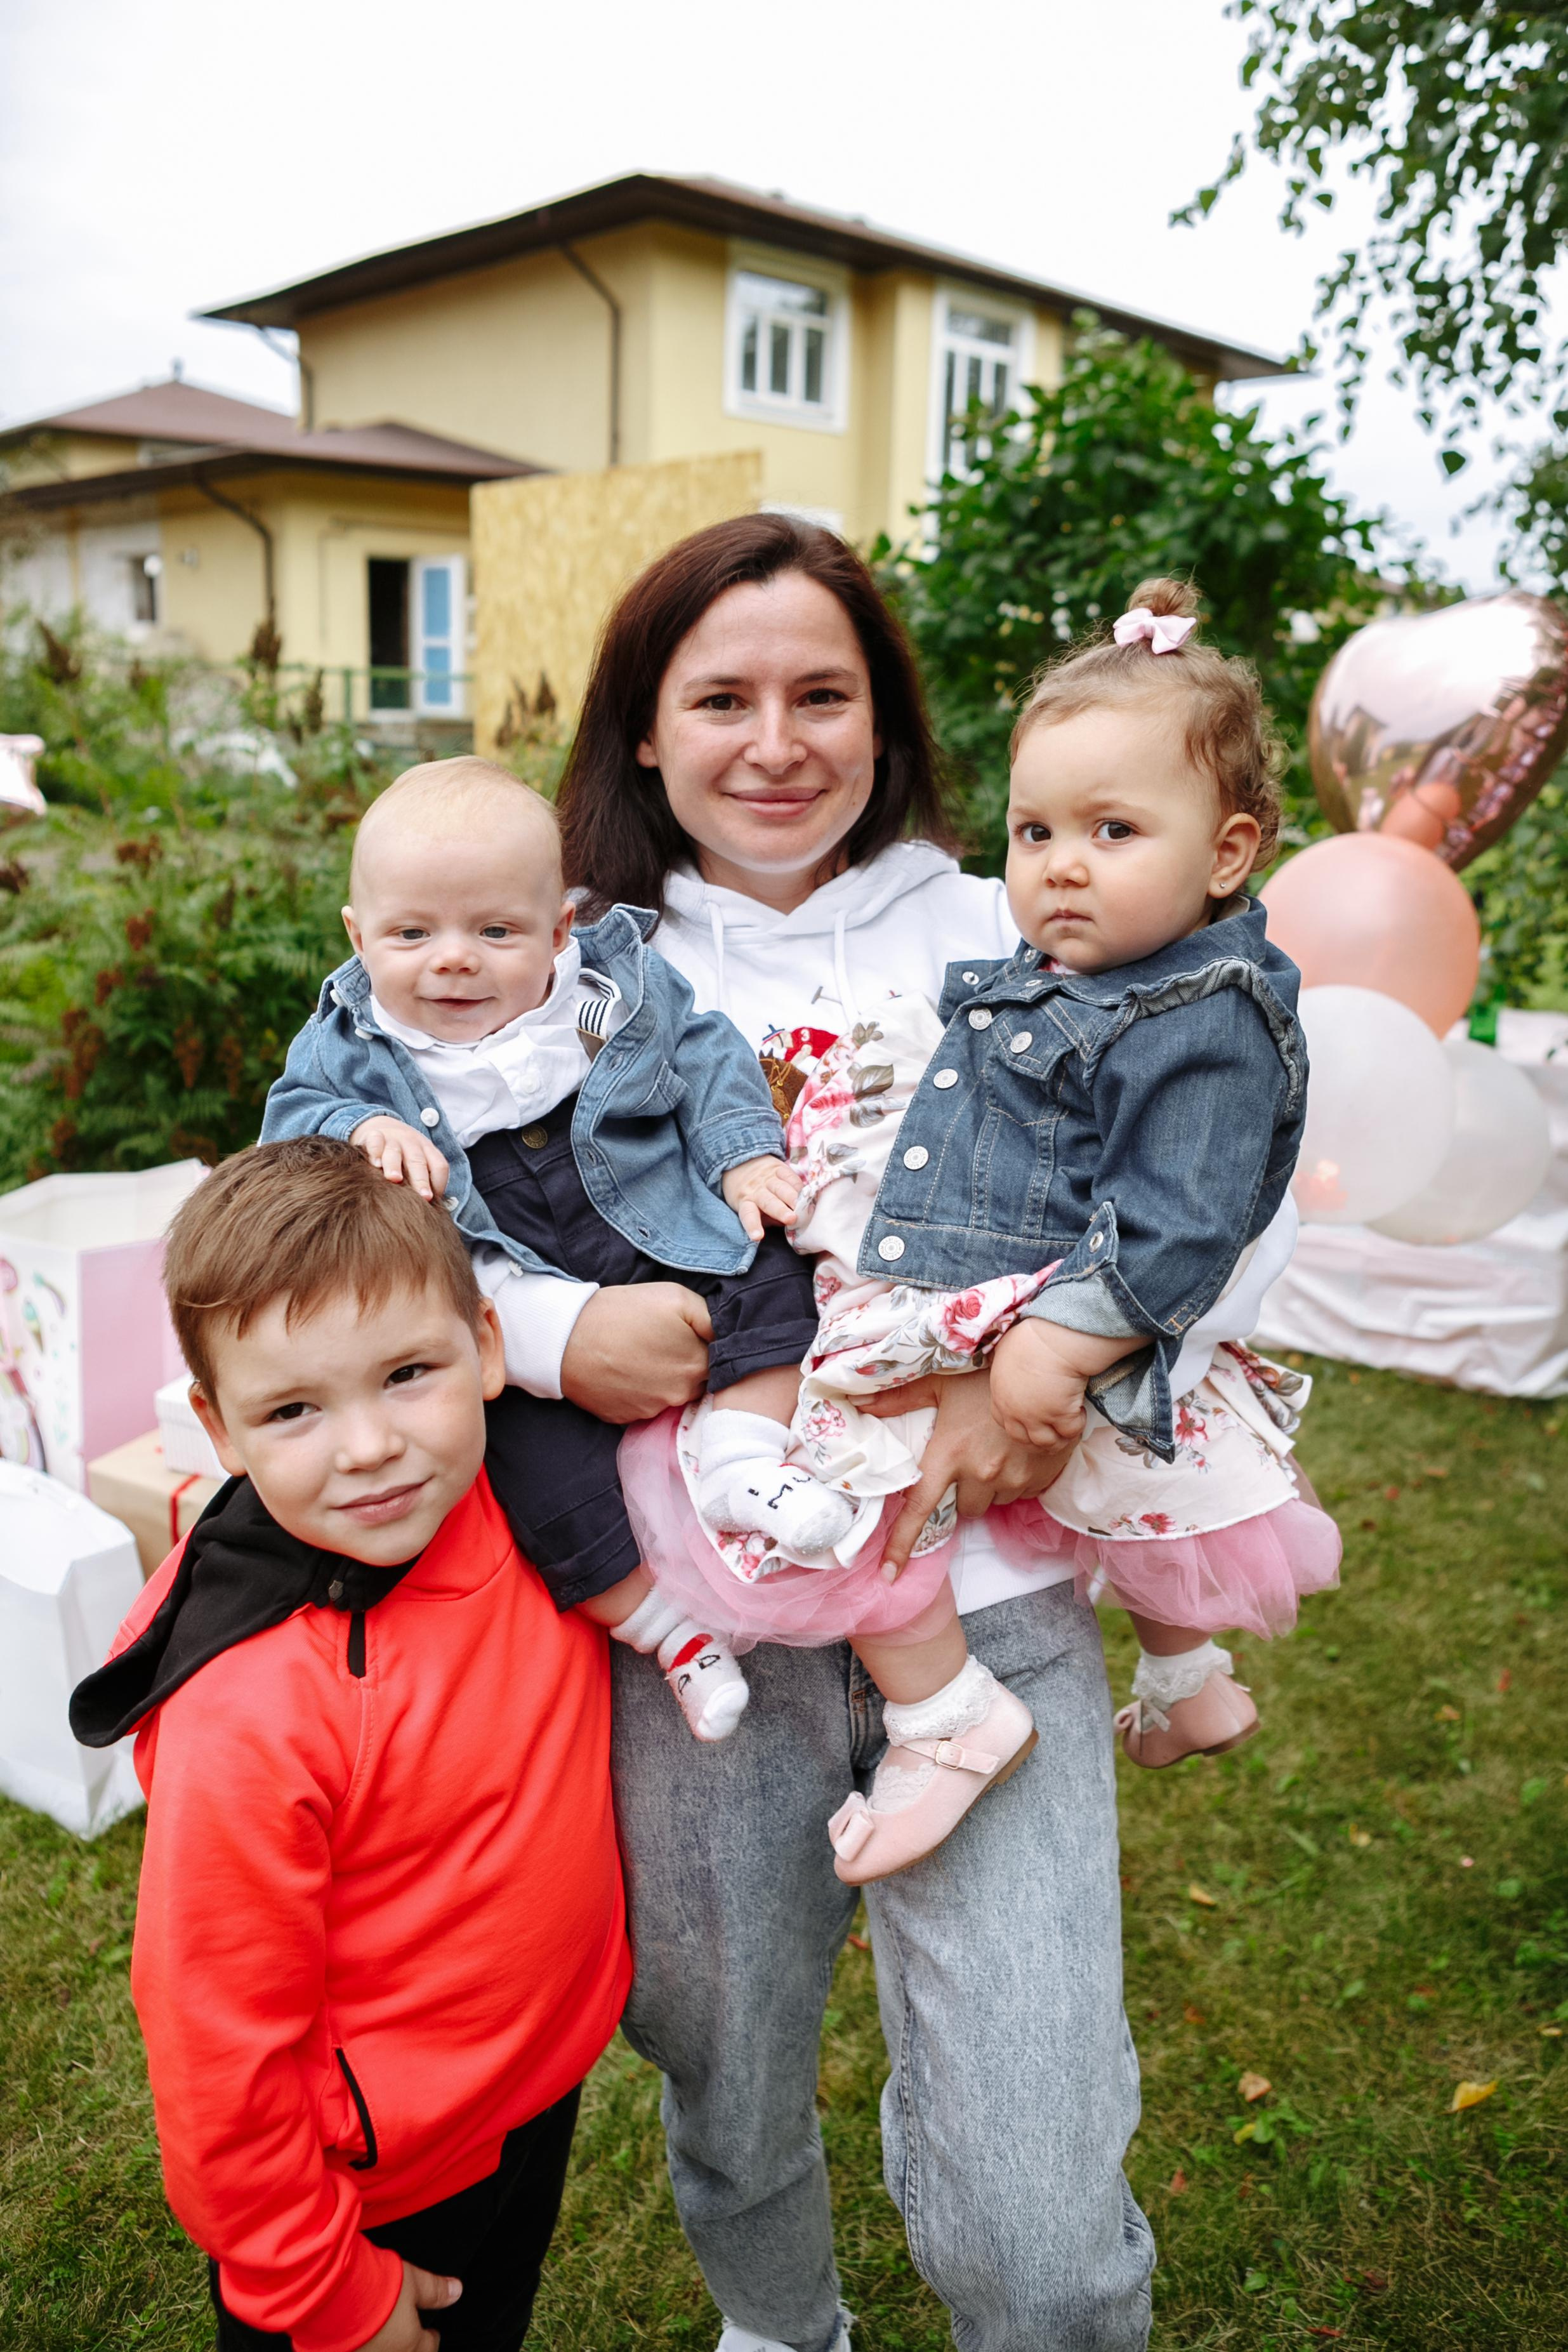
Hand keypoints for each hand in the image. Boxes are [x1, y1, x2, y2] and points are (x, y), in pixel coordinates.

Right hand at [351, 1116, 448, 1202]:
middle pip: (418, 1162)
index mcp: (427, 1151)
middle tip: (424, 1196)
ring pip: (395, 1152)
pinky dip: (375, 1150)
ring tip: (394, 1179)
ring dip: (395, 1165)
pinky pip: (375, 1141)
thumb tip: (431, 1210)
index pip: (439, 1166)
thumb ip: (425, 1181)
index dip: (439, 1183)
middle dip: (421, 1180)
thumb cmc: (403, 1154)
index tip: (433, 1201)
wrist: (383, 1126)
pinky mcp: (374, 1135)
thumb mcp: (417, 1163)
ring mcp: (393, 1139)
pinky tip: (374, 1163)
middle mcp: (412, 1144)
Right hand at [357, 2262, 461, 2351]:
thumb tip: (455, 2290)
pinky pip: (358, 2351)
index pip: (428, 2349)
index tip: (431, 2334)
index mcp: (409, 2346)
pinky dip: (361, 2346)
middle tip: (407, 2336)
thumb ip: (435, 2290)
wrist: (333, 2297)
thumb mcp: (413, 2282)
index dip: (431, 2338)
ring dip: (384, 2346)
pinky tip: (356, 2336)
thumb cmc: (373, 2290)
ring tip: (382, 2332)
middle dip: (407, 2346)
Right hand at [559, 1282, 712, 1422]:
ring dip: (662, 1377)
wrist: (566, 1339)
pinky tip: (625, 1370)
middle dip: (686, 1362)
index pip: (719, 1359)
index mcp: (697, 1366)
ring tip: (640, 1353)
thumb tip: (727, 1337)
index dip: (705, 1344)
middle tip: (661, 1341)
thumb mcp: (675, 1298)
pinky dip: (639, 1389)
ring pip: (670, 1393)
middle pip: (696, 1379)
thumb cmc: (622, 1313)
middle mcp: (680, 1396)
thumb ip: (711, 1318)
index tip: (688, 1334)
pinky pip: (644, 1404)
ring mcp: (652, 1411)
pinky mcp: (627, 1418)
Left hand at [721, 1155, 801, 1242]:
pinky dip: (798, 1185)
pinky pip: (789, 1176)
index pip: (748, 1215)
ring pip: (781, 1188)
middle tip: (791, 1219)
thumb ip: (766, 1219)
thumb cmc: (748, 1194)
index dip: (753, 1226)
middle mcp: (755, 1191)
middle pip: (768, 1202)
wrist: (741, 1163)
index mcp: (745, 1203)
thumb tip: (785, 1225)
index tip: (757, 1237)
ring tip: (804, 1207)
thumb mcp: (749, 1208)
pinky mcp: (777, 1168)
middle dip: (780, 1211)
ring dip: (793, 1198)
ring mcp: (767, 1178)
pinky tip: (805, 1193)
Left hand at [860, 1367, 1075, 1572]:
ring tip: (997, 1450)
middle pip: (964, 1509)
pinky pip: (1021, 1494)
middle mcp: (980, 1475)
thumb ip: (899, 1399)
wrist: (1046, 1377)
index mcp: (949, 1456)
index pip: (919, 1510)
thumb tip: (857, 1404)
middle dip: (964, 1492)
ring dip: (991, 1487)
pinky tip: (1018, 1453)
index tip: (889, 1574)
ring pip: (994, 1502)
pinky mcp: (1040, 1481)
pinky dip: (1017, 1481)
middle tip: (970, 1460)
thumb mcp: (940, 1382)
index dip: (901, 1544)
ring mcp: (1013, 1481)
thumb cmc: (987, 1377)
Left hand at [989, 1320, 1091, 1450]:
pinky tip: (1082, 1412)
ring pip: (1047, 1442)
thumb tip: (1011, 1362)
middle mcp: (1015, 1410)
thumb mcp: (1005, 1349)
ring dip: (1059, 1439)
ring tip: (1068, 1428)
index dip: (1017, 1425)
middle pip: (1023, 1439)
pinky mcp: (1060, 1415)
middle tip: (1052, 1433)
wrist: (1053, 1339)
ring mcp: (1037, 1416)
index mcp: (1000, 1394)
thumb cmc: (1032, 1335)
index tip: (1029, 1423)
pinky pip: (1070, 1432)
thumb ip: (1005, 1365)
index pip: (1003, 1421)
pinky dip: (1077, 1426)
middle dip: (1037, 1440)